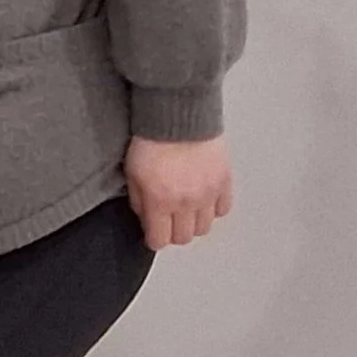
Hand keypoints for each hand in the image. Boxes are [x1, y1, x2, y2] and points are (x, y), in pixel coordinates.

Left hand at [125, 134, 232, 248]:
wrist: (178, 115)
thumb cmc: (152, 139)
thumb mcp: (132, 172)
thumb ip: (138, 201)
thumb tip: (146, 217)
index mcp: (160, 201)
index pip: (160, 240)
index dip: (154, 239)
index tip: (153, 234)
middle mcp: (186, 202)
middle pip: (184, 237)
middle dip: (173, 232)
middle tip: (168, 221)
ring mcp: (208, 194)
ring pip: (204, 228)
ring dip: (193, 222)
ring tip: (185, 209)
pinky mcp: (224, 182)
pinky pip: (223, 209)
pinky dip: (213, 209)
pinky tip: (203, 199)